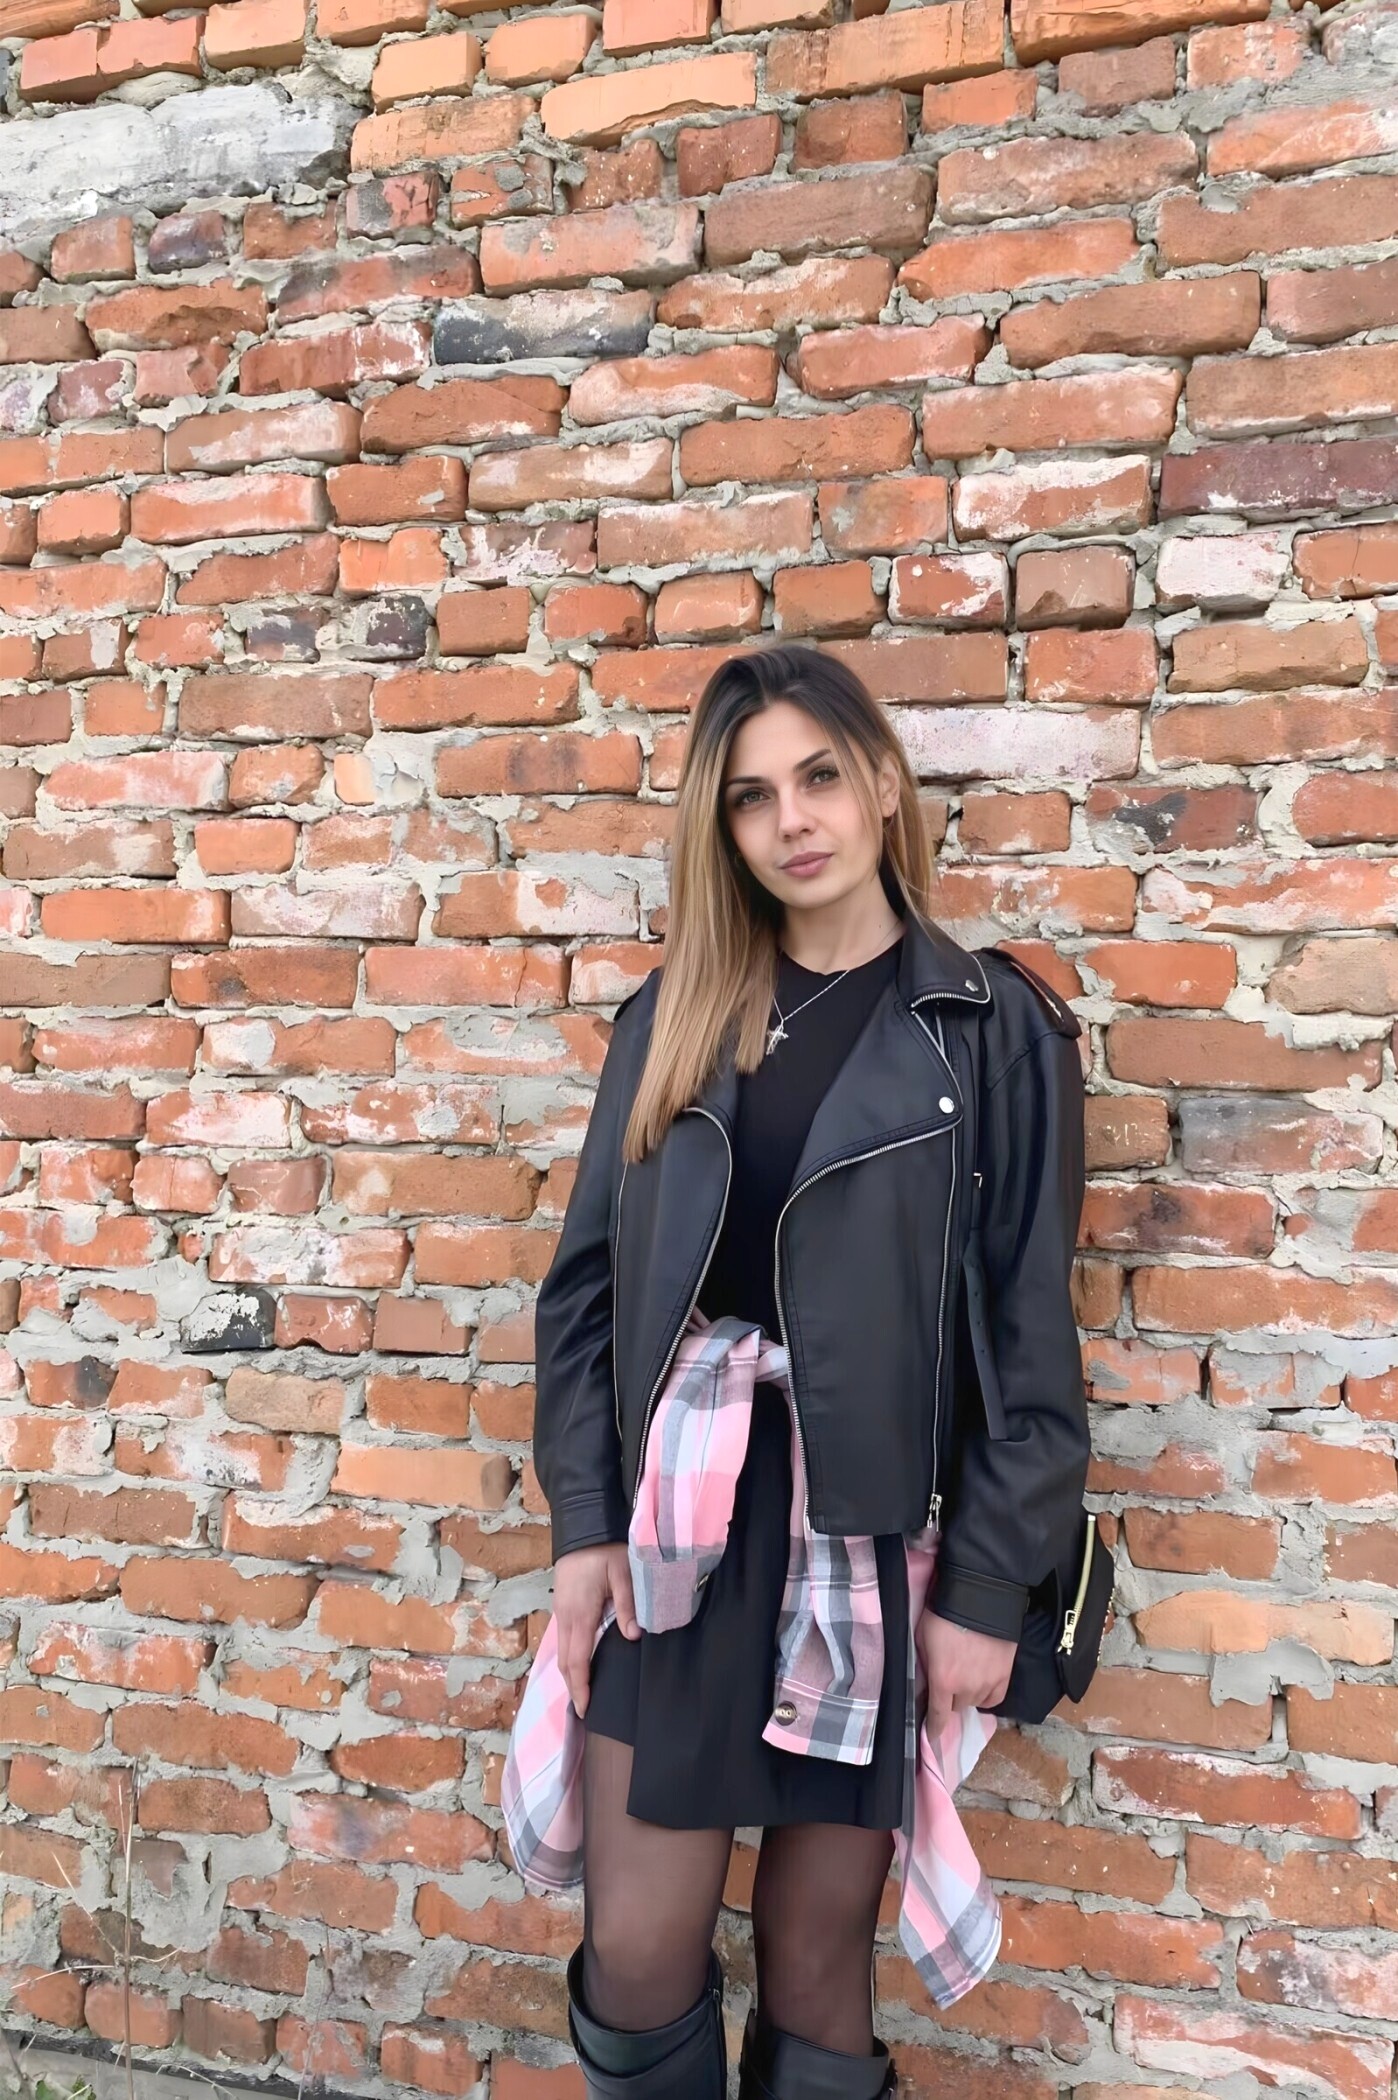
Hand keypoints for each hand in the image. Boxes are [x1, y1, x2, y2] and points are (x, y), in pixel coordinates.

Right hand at [551, 1541, 639, 1720]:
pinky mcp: (563, 1606)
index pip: (577, 1660)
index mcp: (581, 1614)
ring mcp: (561, 1612)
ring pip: (562, 1652)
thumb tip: (633, 1637)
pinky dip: (569, 1659)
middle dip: (573, 1687)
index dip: (580, 1686)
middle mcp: (566, 1617)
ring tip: (581, 1693)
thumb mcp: (623, 1573)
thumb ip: (628, 1605)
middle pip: (565, 1661)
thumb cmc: (605, 1550)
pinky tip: (579, 1664)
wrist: (582, 1527)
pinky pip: (563, 1641)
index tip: (584, 1708)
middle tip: (583, 1710)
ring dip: (570, 1674)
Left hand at [917, 1610, 1016, 1741]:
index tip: (931, 1736)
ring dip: (968, 1693)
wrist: (980, 1597)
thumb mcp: (922, 1638)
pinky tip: (982, 1682)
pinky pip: (994, 1698)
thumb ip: (925, 1664)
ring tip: (966, 1674)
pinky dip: (987, 1694)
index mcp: (943, 1680)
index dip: (934, 1729)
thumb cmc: (944, 1614)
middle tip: (948, 1678)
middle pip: (956, 1706)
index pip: (938, 1716)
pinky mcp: (1005, 1675)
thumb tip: (926, 1680)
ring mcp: (989, 1683)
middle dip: (950, 1697)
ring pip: (975, 1702)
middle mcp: (967, 1688)